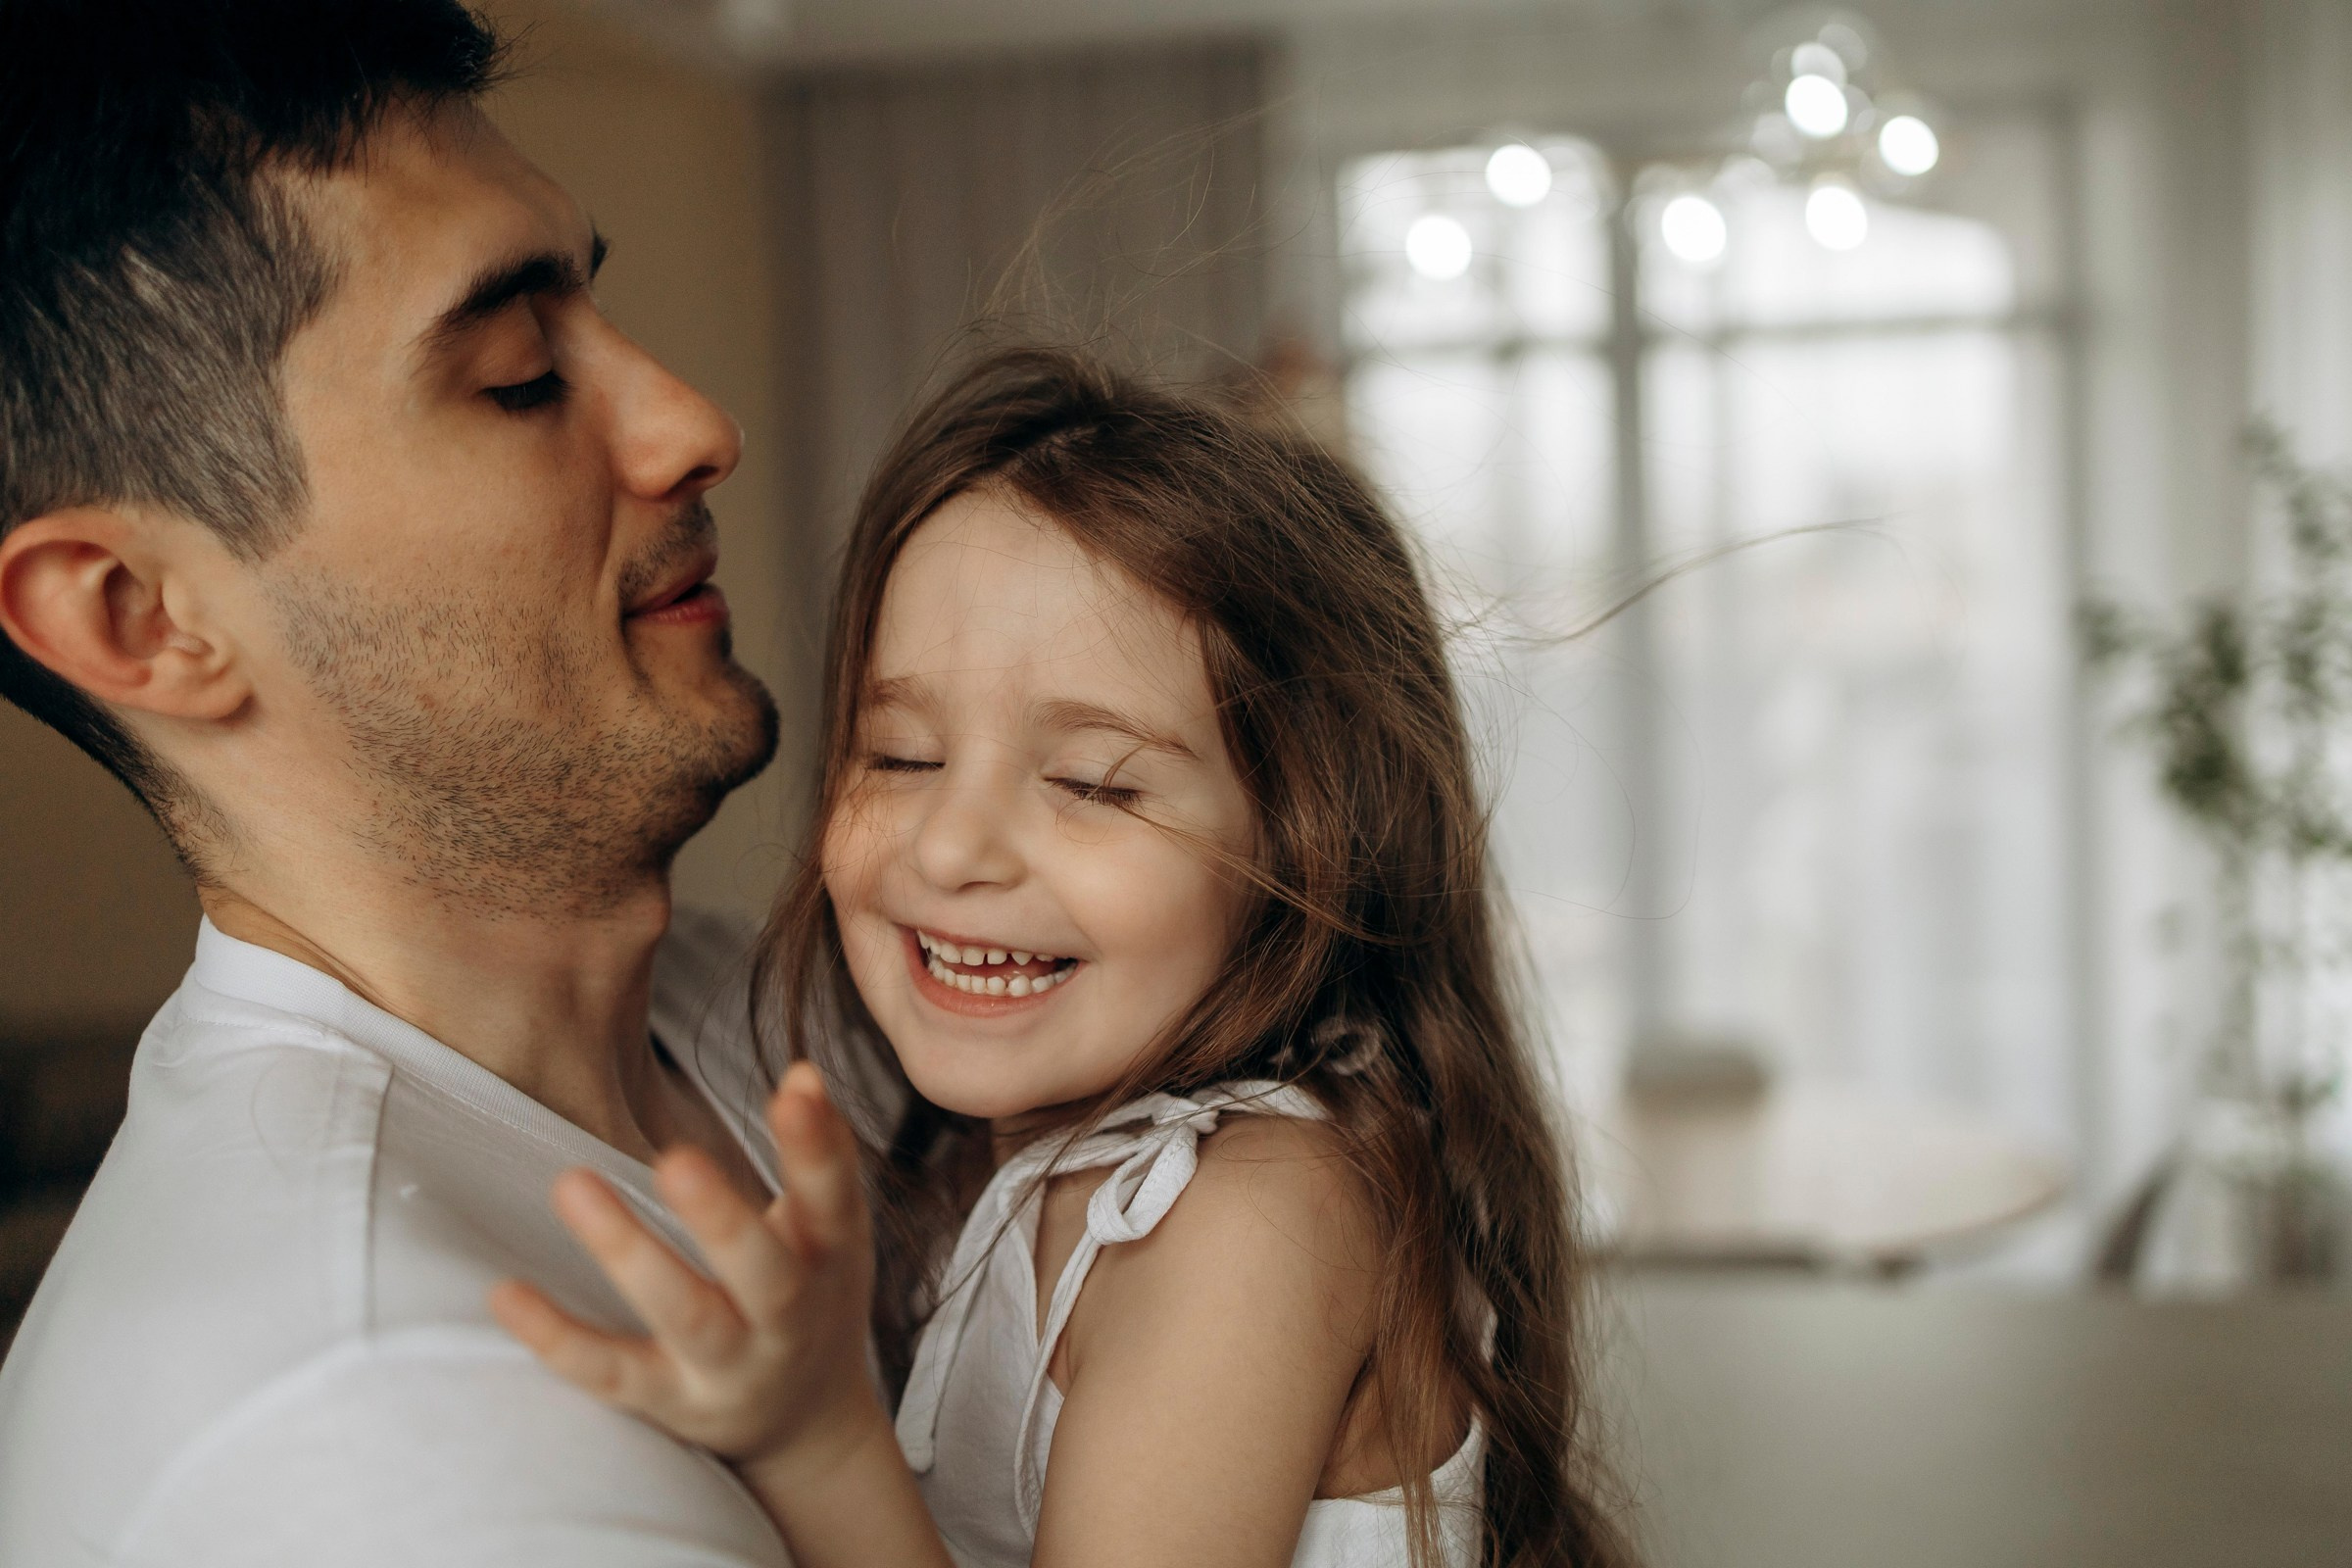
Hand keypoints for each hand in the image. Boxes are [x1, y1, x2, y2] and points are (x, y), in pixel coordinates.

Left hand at [491, 1062, 880, 1470]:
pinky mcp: (667, 1402)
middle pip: (763, 1275)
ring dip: (628, 1253)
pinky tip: (506, 1291)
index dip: (816, 1149)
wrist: (805, 1421)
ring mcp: (727, 1369)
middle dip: (722, 1218)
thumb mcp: (831, 1228)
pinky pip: (610, 1373)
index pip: (833, 1201)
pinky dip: (558, 1337)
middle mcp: (787, 1322)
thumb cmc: (811, 1293)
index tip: (795, 1090)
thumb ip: (820, 1147)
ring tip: (572, 1184)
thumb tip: (803, 1073)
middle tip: (677, 1159)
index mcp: (830, 1261)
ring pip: (682, 1317)